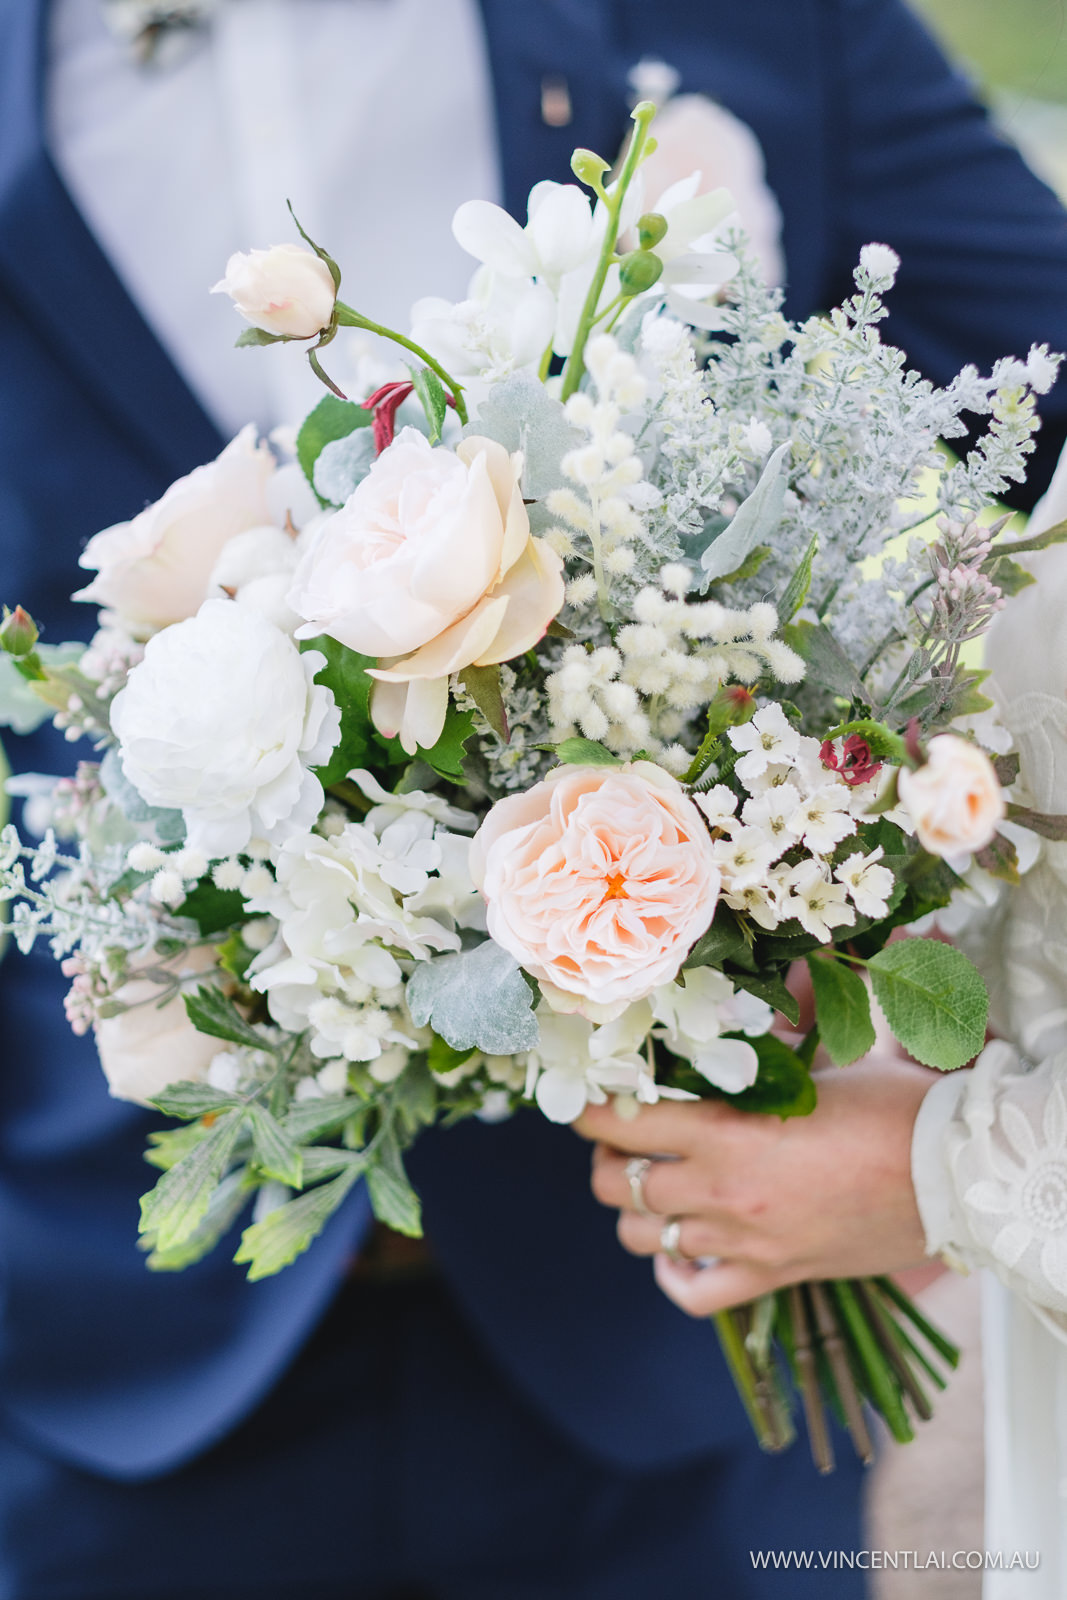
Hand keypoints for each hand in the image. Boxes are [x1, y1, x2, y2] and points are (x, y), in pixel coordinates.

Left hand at [574, 1056, 937, 1317]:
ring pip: (642, 1236)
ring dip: (634, 1209)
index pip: (622, 1122)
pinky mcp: (772, 1276)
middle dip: (606, 1158)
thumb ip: (756, 1058)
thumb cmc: (891, 1107)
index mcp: (728, 1130)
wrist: (952, 1177)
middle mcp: (723, 1191)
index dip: (590, 1109)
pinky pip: (692, 1294)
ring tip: (647, 1185)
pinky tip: (678, 1247)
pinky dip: (673, 1274)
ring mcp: (744, 1242)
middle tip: (618, 1139)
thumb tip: (718, 1033)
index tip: (586, 1097)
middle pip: (619, 1183)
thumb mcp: (815, 1066)